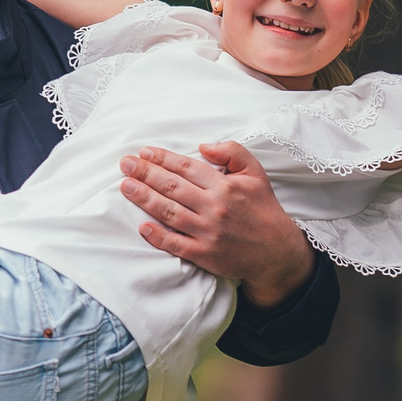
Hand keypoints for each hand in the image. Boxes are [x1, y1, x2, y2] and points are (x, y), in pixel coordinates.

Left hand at [120, 142, 314, 305]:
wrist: (276, 250)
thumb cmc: (263, 209)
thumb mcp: (256, 173)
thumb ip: (233, 152)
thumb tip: (204, 146)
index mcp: (225, 185)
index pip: (186, 167)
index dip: (162, 158)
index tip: (144, 152)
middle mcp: (215, 207)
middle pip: (172, 187)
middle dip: (145, 173)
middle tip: (125, 164)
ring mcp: (208, 232)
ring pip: (169, 212)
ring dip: (144, 198)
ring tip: (126, 186)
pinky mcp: (205, 254)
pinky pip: (176, 244)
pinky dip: (158, 236)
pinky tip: (142, 226)